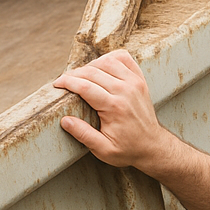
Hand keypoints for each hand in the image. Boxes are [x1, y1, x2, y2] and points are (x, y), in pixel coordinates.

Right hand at [52, 50, 170, 169]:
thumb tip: (65, 120)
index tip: (56, 84)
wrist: (153, 147)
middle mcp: (126, 91)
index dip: (67, 82)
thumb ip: (84, 135)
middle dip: (74, 74)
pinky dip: (109, 58)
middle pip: (93, 71)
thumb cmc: (128, 150)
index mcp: (115, 108)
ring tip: (81, 76)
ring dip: (90, 65)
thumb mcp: (104, 150)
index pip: (85, 86)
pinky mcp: (139, 80)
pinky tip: (101, 67)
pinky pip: (123, 58)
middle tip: (64, 82)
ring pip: (107, 61)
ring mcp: (134, 83)